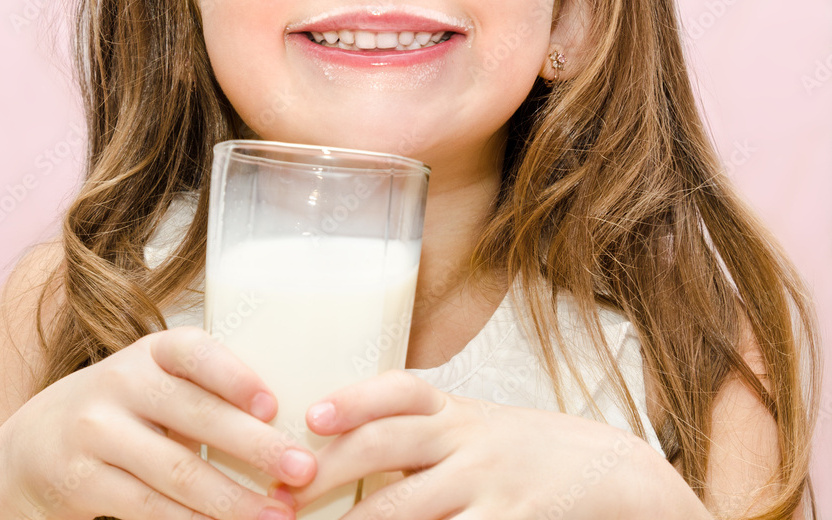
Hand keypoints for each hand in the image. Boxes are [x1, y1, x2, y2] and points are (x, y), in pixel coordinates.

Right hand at [0, 326, 315, 519]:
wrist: (32, 443)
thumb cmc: (125, 407)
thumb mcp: (156, 381)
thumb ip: (205, 392)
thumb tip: (283, 423)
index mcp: (151, 351)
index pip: (195, 352)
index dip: (234, 375)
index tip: (273, 404)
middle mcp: (121, 383)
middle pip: (196, 416)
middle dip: (256, 448)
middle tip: (303, 471)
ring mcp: (96, 433)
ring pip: (176, 473)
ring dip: (233, 501)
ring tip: (277, 516)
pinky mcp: (81, 482)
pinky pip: (148, 508)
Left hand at [272, 370, 651, 519]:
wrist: (609, 471)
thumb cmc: (527, 450)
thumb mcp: (478, 426)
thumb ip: (425, 434)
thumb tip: (345, 448)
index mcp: (456, 410)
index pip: (401, 389)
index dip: (355, 398)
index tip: (313, 416)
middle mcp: (468, 438)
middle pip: (389, 445)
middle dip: (332, 472)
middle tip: (288, 495)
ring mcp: (490, 484)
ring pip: (409, 510)